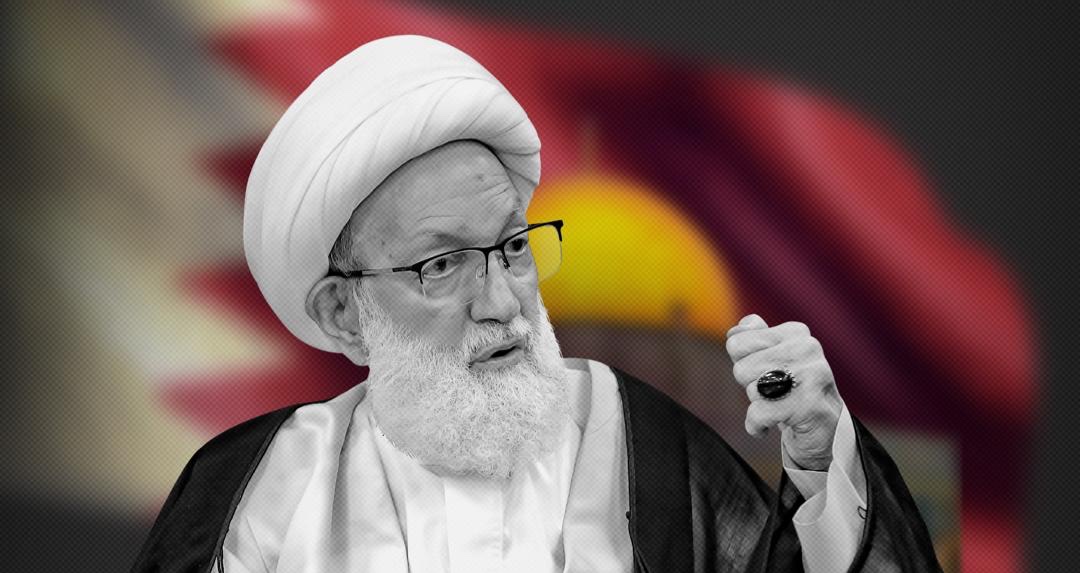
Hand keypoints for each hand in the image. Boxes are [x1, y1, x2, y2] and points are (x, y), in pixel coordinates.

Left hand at [726, 314, 842, 470]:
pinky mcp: (809, 406)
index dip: (744, 365)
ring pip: (751, 390)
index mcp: (795, 333)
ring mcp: (811, 376)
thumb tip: (734, 333)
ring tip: (780, 405)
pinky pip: (759, 414)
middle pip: (741, 369)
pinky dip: (757, 426)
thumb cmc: (791, 390)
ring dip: (758, 405)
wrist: (825, 431)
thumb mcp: (770, 358)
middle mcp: (807, 349)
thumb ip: (751, 338)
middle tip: (775, 393)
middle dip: (751, 386)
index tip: (765, 374)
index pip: (737, 344)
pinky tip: (773, 425)